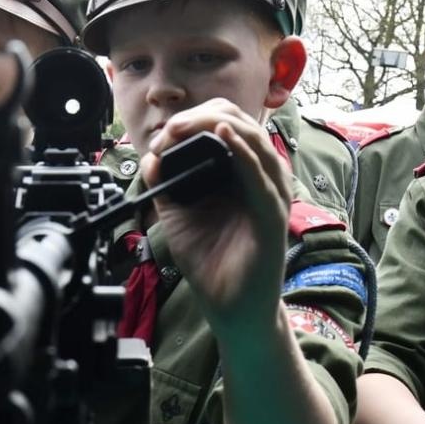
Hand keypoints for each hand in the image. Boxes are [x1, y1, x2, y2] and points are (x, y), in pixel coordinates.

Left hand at [143, 99, 291, 332]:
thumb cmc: (212, 262)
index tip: (166, 132)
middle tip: (172, 128)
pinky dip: (243, 152)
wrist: (230, 307)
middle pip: (242, 124)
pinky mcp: (273, 216)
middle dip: (204, 116)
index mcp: (242, 173)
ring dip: (219, 125)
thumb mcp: (179, 215)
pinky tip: (224, 136)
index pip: (229, 125)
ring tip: (187, 126)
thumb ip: (166, 185)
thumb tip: (151, 155)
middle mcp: (262, 178)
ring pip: (255, 142)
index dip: (197, 118)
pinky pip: (261, 177)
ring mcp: (272, 195)